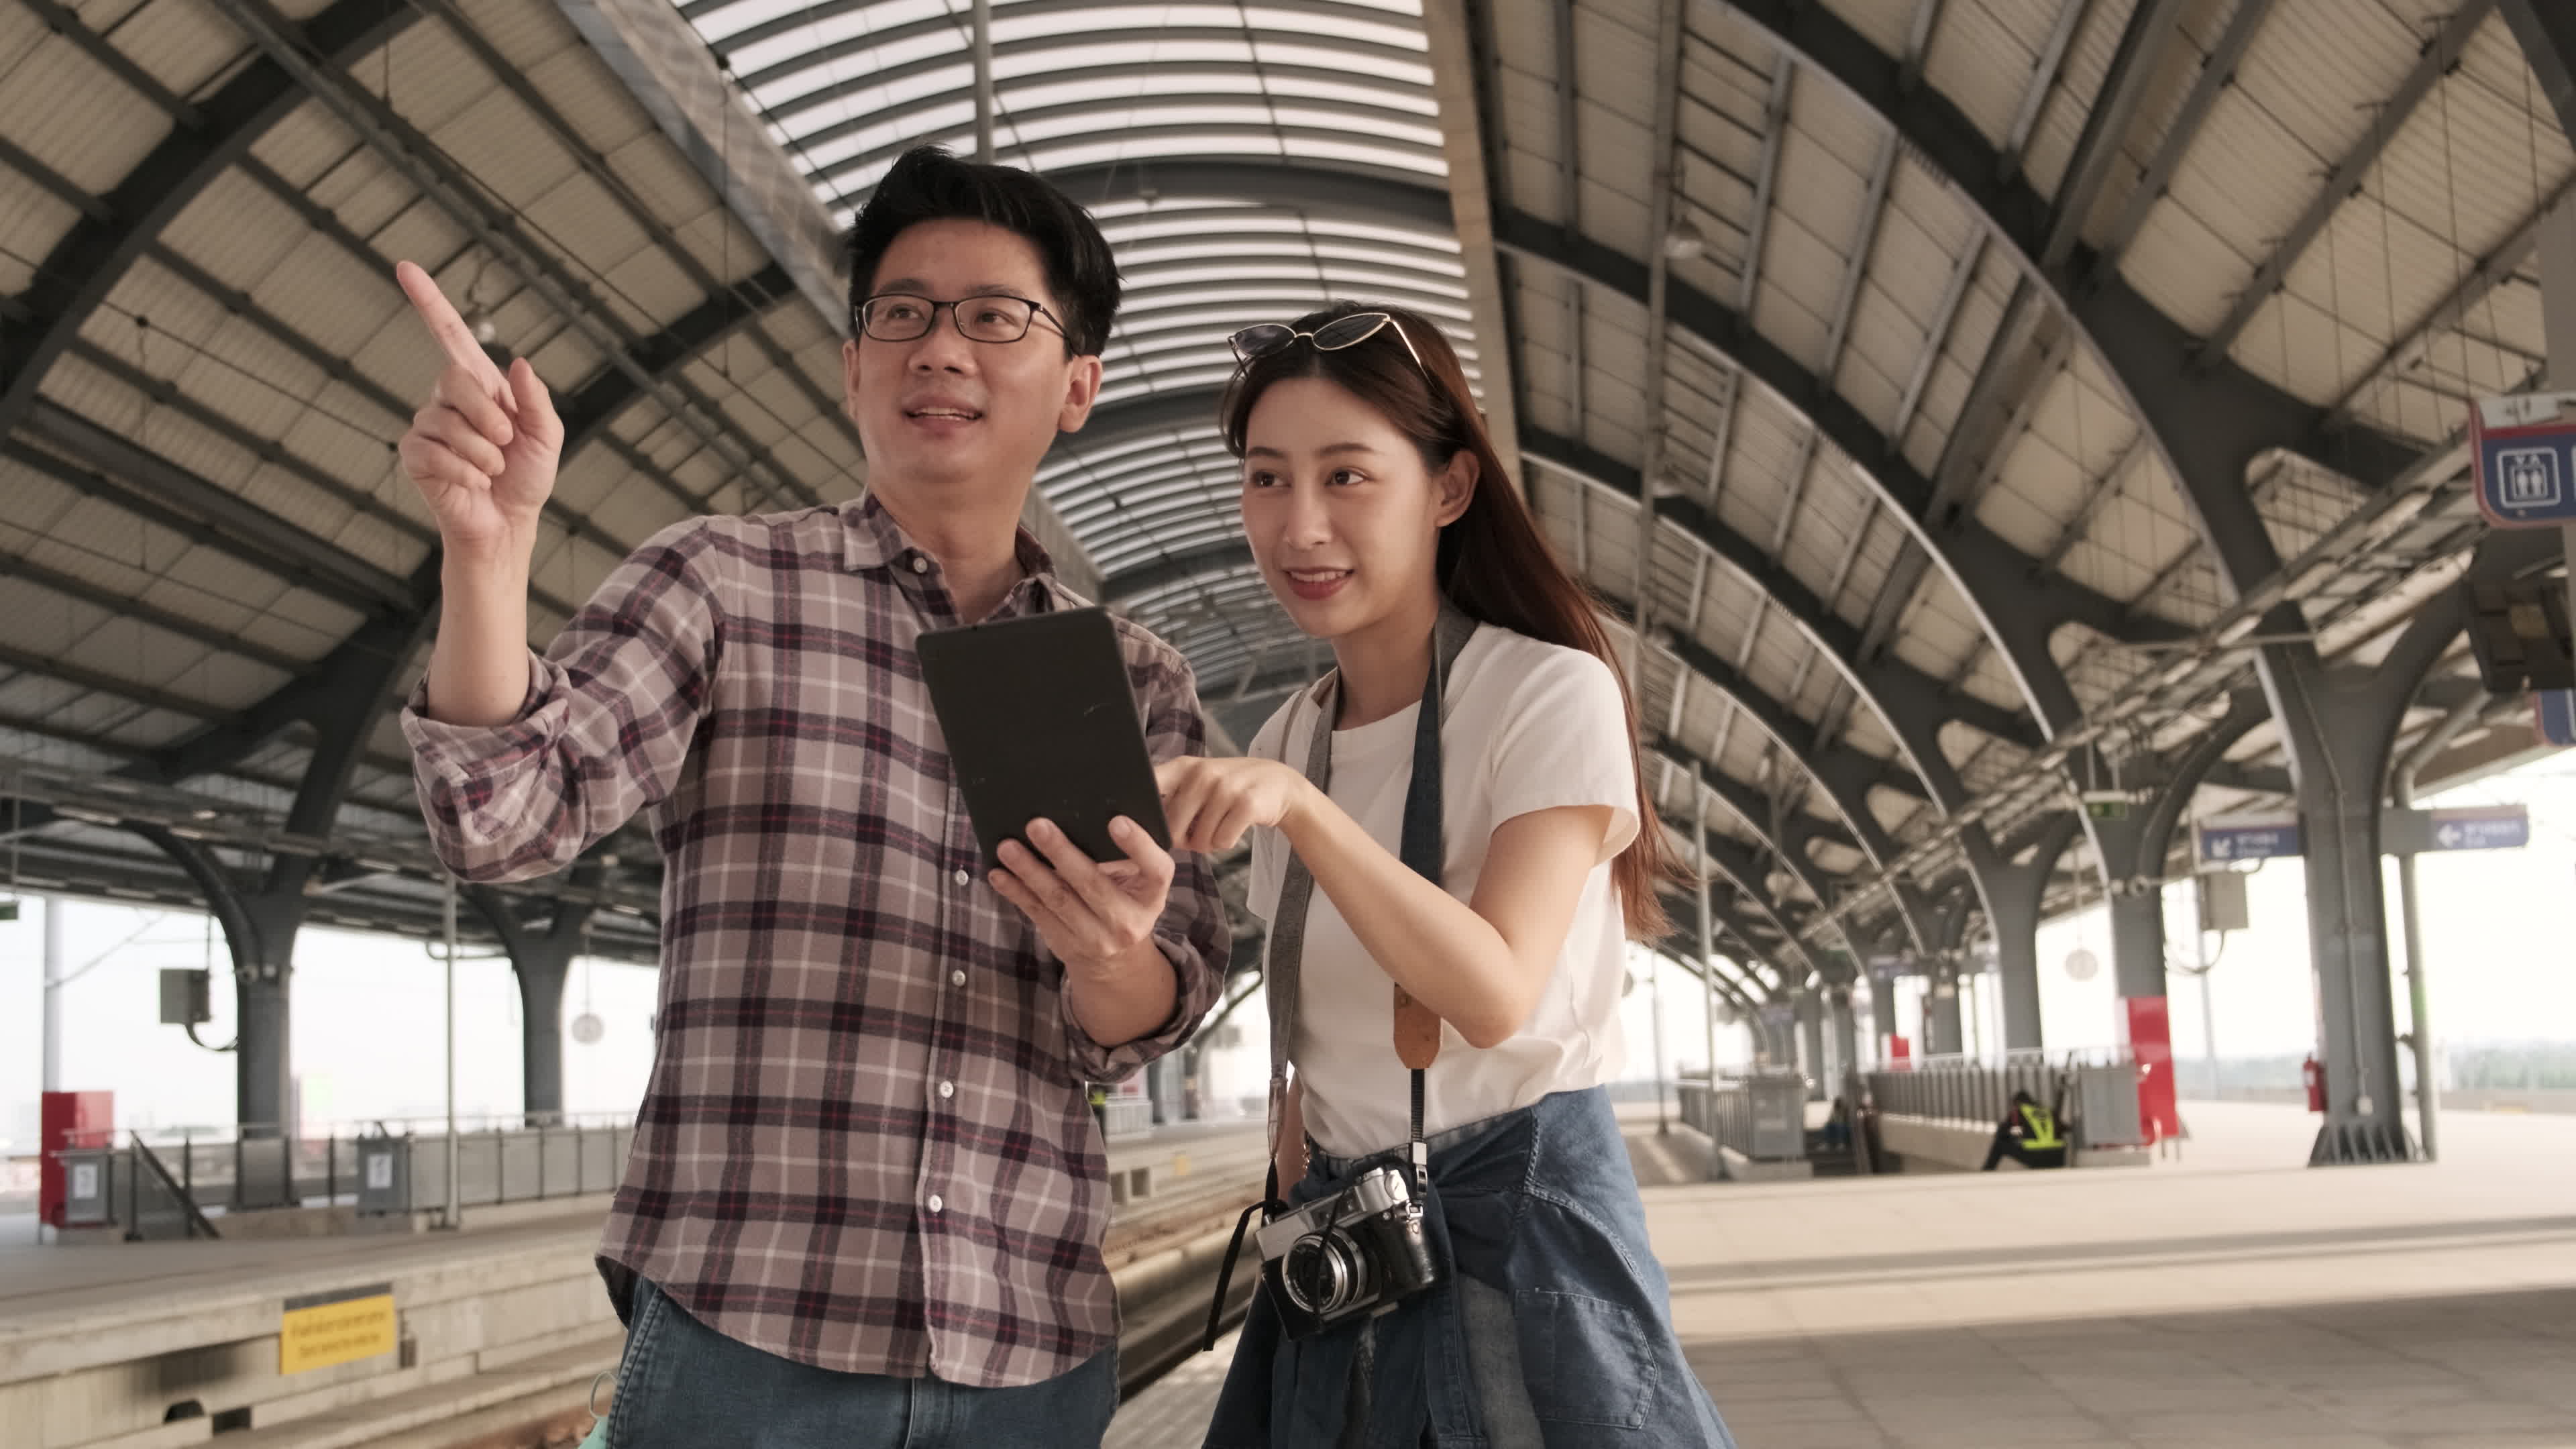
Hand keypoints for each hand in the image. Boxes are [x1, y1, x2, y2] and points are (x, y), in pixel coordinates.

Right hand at [392, 261, 561, 554]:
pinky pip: (434, 451)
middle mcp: (449, 399)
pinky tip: (474, 483)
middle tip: (506, 443)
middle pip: (454, 379)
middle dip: (489, 415)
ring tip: (492, 469)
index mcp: (482, 385)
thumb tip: (517, 363)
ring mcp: (428, 425)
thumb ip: (534, 399)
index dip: (428, 301)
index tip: (405, 267)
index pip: (449, 334)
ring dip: (483, 452)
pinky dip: (465, 471)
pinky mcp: (415, 455)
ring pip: (448, 421)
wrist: (509, 523)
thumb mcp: (547, 436)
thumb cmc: (527, 478)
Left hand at [988, 817, 1175, 972]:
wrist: (1116, 958)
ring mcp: (1097, 937)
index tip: (1116, 821)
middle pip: (1093, 884)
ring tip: (1008, 847)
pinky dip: (1016, 891)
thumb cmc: (1125, 899)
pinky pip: (1038, 913)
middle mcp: (1129, 920)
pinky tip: (999, 873)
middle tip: (1037, 825)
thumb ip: (1123, 854)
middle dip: (1062, 853)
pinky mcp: (1067, 944)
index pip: (1156, 869)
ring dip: (1030, 871)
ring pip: (1058, 899)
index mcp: (1152, 894)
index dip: (1138, 845)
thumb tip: (1079, 811)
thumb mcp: (1137, 881)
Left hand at [1154, 756, 1313, 853]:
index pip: (1149, 788)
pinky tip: (1233, 828)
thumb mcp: (1196, 781)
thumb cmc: (1228, 788)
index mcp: (1183, 767)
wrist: (1278, 783)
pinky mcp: (1247, 804)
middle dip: (1183, 840)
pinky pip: (1222, 841)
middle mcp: (1203, 774)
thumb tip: (1140, 827)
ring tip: (1218, 826)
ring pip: (1199, 840)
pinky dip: (1225, 843)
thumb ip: (1169, 796)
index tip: (1141, 825)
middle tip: (1196, 832)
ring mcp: (1226, 787)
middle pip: (1172, 829)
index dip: (1142, 813)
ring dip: (1208, 843)